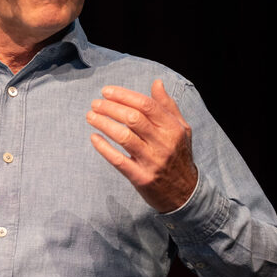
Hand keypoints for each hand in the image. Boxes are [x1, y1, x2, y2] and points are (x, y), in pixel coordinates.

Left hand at [86, 79, 197, 212]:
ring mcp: (152, 161)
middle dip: (110, 108)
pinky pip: (119, 160)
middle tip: (95, 103)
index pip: (146, 105)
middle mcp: (163, 143)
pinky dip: (104, 148)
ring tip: (90, 116)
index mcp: (172, 128)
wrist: (185, 193)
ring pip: (124, 137)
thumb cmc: (179, 156)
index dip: (124, 95)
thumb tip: (156, 83)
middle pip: (133, 118)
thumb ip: (168, 106)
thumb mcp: (181, 129)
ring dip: (104, 124)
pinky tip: (94, 138)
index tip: (107, 91)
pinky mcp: (141, 178)